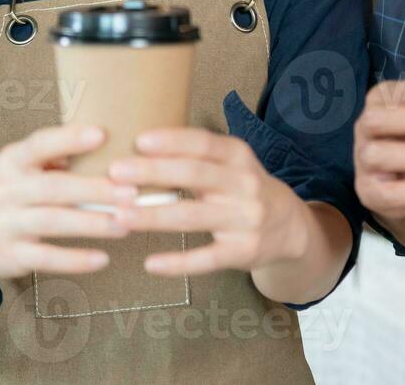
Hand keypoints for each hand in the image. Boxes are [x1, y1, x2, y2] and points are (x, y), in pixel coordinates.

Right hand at [0, 124, 141, 277]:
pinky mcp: (9, 255)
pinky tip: (103, 258)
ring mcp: (5, 224)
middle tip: (132, 191)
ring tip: (127, 222)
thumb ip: (56, 157)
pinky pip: (46, 259)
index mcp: (12, 161)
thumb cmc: (8, 189)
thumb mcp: (20, 165)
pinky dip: (76, 260)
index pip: (40, 145)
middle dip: (96, 190)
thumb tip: (106, 151)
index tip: (101, 133)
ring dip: (93, 223)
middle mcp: (6, 190)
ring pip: (54, 222)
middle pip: (55, 188)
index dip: (69, 138)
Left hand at [108, 128, 306, 276]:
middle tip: (115, 172)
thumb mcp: (231, 164)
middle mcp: (245, 185)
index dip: (173, 141)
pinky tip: (150, 264)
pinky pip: (206, 258)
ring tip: (120, 215)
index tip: (139, 140)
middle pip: (195, 175)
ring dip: (154, 216)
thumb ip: (195, 156)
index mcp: (239, 157)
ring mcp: (245, 219)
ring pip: (194, 216)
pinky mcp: (243, 251)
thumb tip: (139, 147)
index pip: (204, 144)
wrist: (288, 226)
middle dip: (153, 173)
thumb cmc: (242, 188)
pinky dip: (178, 262)